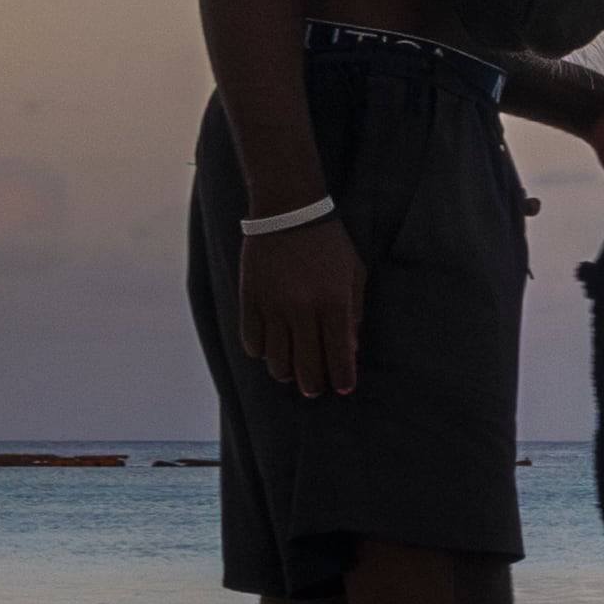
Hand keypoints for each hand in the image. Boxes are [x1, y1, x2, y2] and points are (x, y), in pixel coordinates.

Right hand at [237, 218, 365, 397]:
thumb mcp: (354, 274)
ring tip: (294, 373)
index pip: (338, 354)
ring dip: (287, 373)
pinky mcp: (250, 300)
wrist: (288, 213)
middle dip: (314, 385)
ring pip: (276, 359)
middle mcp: (303, 308)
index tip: (343, 389)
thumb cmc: (329, 244)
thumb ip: (354, 314)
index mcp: (334, 302)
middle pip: (306, 365)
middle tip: (317, 389)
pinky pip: (252, 342)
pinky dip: (262, 353)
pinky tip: (272, 351)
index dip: (342, 378)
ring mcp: (273, 306)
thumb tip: (350, 350)